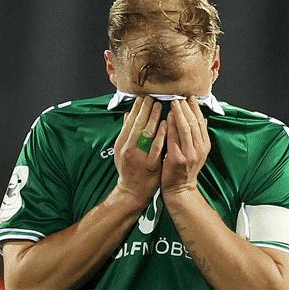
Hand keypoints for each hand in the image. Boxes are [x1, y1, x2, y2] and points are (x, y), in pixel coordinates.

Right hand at [111, 94, 165, 208]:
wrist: (132, 192)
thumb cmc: (128, 170)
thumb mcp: (121, 151)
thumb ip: (125, 133)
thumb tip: (126, 115)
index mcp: (121, 143)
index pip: (128, 122)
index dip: (135, 109)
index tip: (142, 98)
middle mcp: (128, 148)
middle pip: (137, 124)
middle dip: (145, 109)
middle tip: (152, 97)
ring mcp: (140, 156)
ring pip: (147, 133)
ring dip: (154, 117)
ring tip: (159, 105)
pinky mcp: (151, 164)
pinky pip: (157, 146)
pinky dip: (161, 134)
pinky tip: (166, 123)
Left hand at [161, 97, 210, 197]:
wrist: (180, 190)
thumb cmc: (184, 170)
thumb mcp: (197, 153)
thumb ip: (199, 136)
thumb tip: (203, 119)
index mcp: (205, 146)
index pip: (201, 122)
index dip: (196, 109)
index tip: (190, 97)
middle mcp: (199, 149)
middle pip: (194, 123)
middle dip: (187, 108)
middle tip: (179, 96)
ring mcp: (189, 154)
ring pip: (185, 128)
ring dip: (179, 114)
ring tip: (173, 102)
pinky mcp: (177, 159)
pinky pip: (174, 139)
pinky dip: (171, 126)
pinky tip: (167, 117)